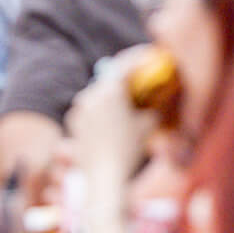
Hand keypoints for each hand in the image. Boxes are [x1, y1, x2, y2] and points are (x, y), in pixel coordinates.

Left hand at [67, 54, 155, 180]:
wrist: (103, 178)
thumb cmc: (128, 150)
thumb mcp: (149, 125)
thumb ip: (153, 106)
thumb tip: (159, 98)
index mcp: (110, 90)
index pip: (125, 65)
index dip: (138, 58)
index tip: (148, 54)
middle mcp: (90, 94)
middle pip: (110, 78)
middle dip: (125, 79)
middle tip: (140, 81)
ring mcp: (79, 109)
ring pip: (99, 94)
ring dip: (112, 96)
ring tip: (127, 104)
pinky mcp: (73, 123)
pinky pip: (90, 109)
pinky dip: (102, 111)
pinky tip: (113, 122)